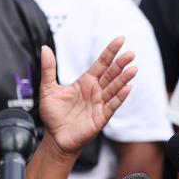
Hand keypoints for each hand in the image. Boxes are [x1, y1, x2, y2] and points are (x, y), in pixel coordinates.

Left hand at [39, 37, 135, 155]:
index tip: (120, 40)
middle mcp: (95, 91)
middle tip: (130, 53)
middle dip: (120, 64)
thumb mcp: (48, 88)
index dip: (110, 52)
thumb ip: (48, 69)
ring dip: (124, 79)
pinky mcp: (101, 117)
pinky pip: (112, 105)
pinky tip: (127, 88)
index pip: (101, 64)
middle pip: (110, 74)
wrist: (54, 138)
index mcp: (85, 82)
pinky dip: (120, 97)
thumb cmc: (53, 114)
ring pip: (114, 88)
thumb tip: (45, 48)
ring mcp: (99, 103)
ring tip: (133, 68)